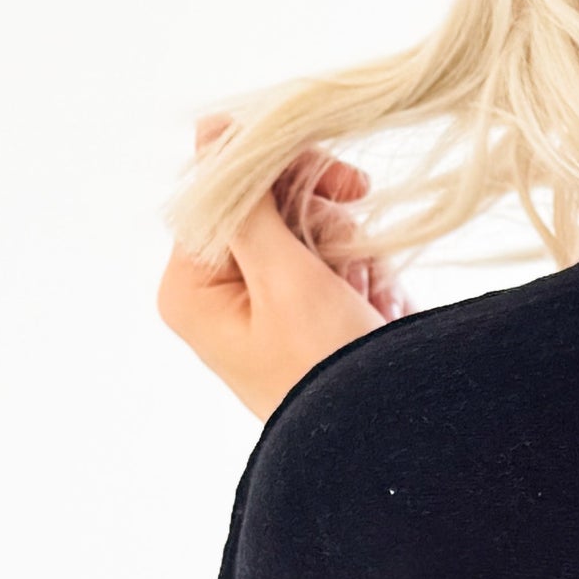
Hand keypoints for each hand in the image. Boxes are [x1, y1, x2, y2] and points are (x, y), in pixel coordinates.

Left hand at [158, 126, 404, 422]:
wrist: (387, 447)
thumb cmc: (329, 375)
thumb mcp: (284, 279)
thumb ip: (247, 202)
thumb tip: (212, 131)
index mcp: (191, 289)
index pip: (222, 191)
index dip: (279, 170)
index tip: (343, 180)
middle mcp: (220, 294)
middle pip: (266, 207)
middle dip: (323, 217)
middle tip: (365, 224)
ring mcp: (265, 306)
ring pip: (307, 231)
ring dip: (352, 250)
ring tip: (370, 293)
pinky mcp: (307, 316)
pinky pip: (334, 264)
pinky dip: (364, 275)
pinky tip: (379, 305)